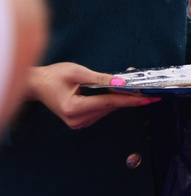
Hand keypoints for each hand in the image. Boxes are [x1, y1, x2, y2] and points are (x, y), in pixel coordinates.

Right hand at [30, 62, 155, 129]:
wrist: (36, 84)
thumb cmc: (53, 75)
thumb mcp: (78, 72)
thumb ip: (101, 79)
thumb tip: (124, 83)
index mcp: (73, 108)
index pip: (109, 102)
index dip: (131, 99)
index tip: (150, 98)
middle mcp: (76, 119)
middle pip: (110, 106)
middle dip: (127, 95)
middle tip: (142, 84)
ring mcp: (77, 123)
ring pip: (108, 109)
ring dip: (118, 97)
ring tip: (125, 83)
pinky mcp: (80, 121)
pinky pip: (101, 110)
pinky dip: (109, 100)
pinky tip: (112, 91)